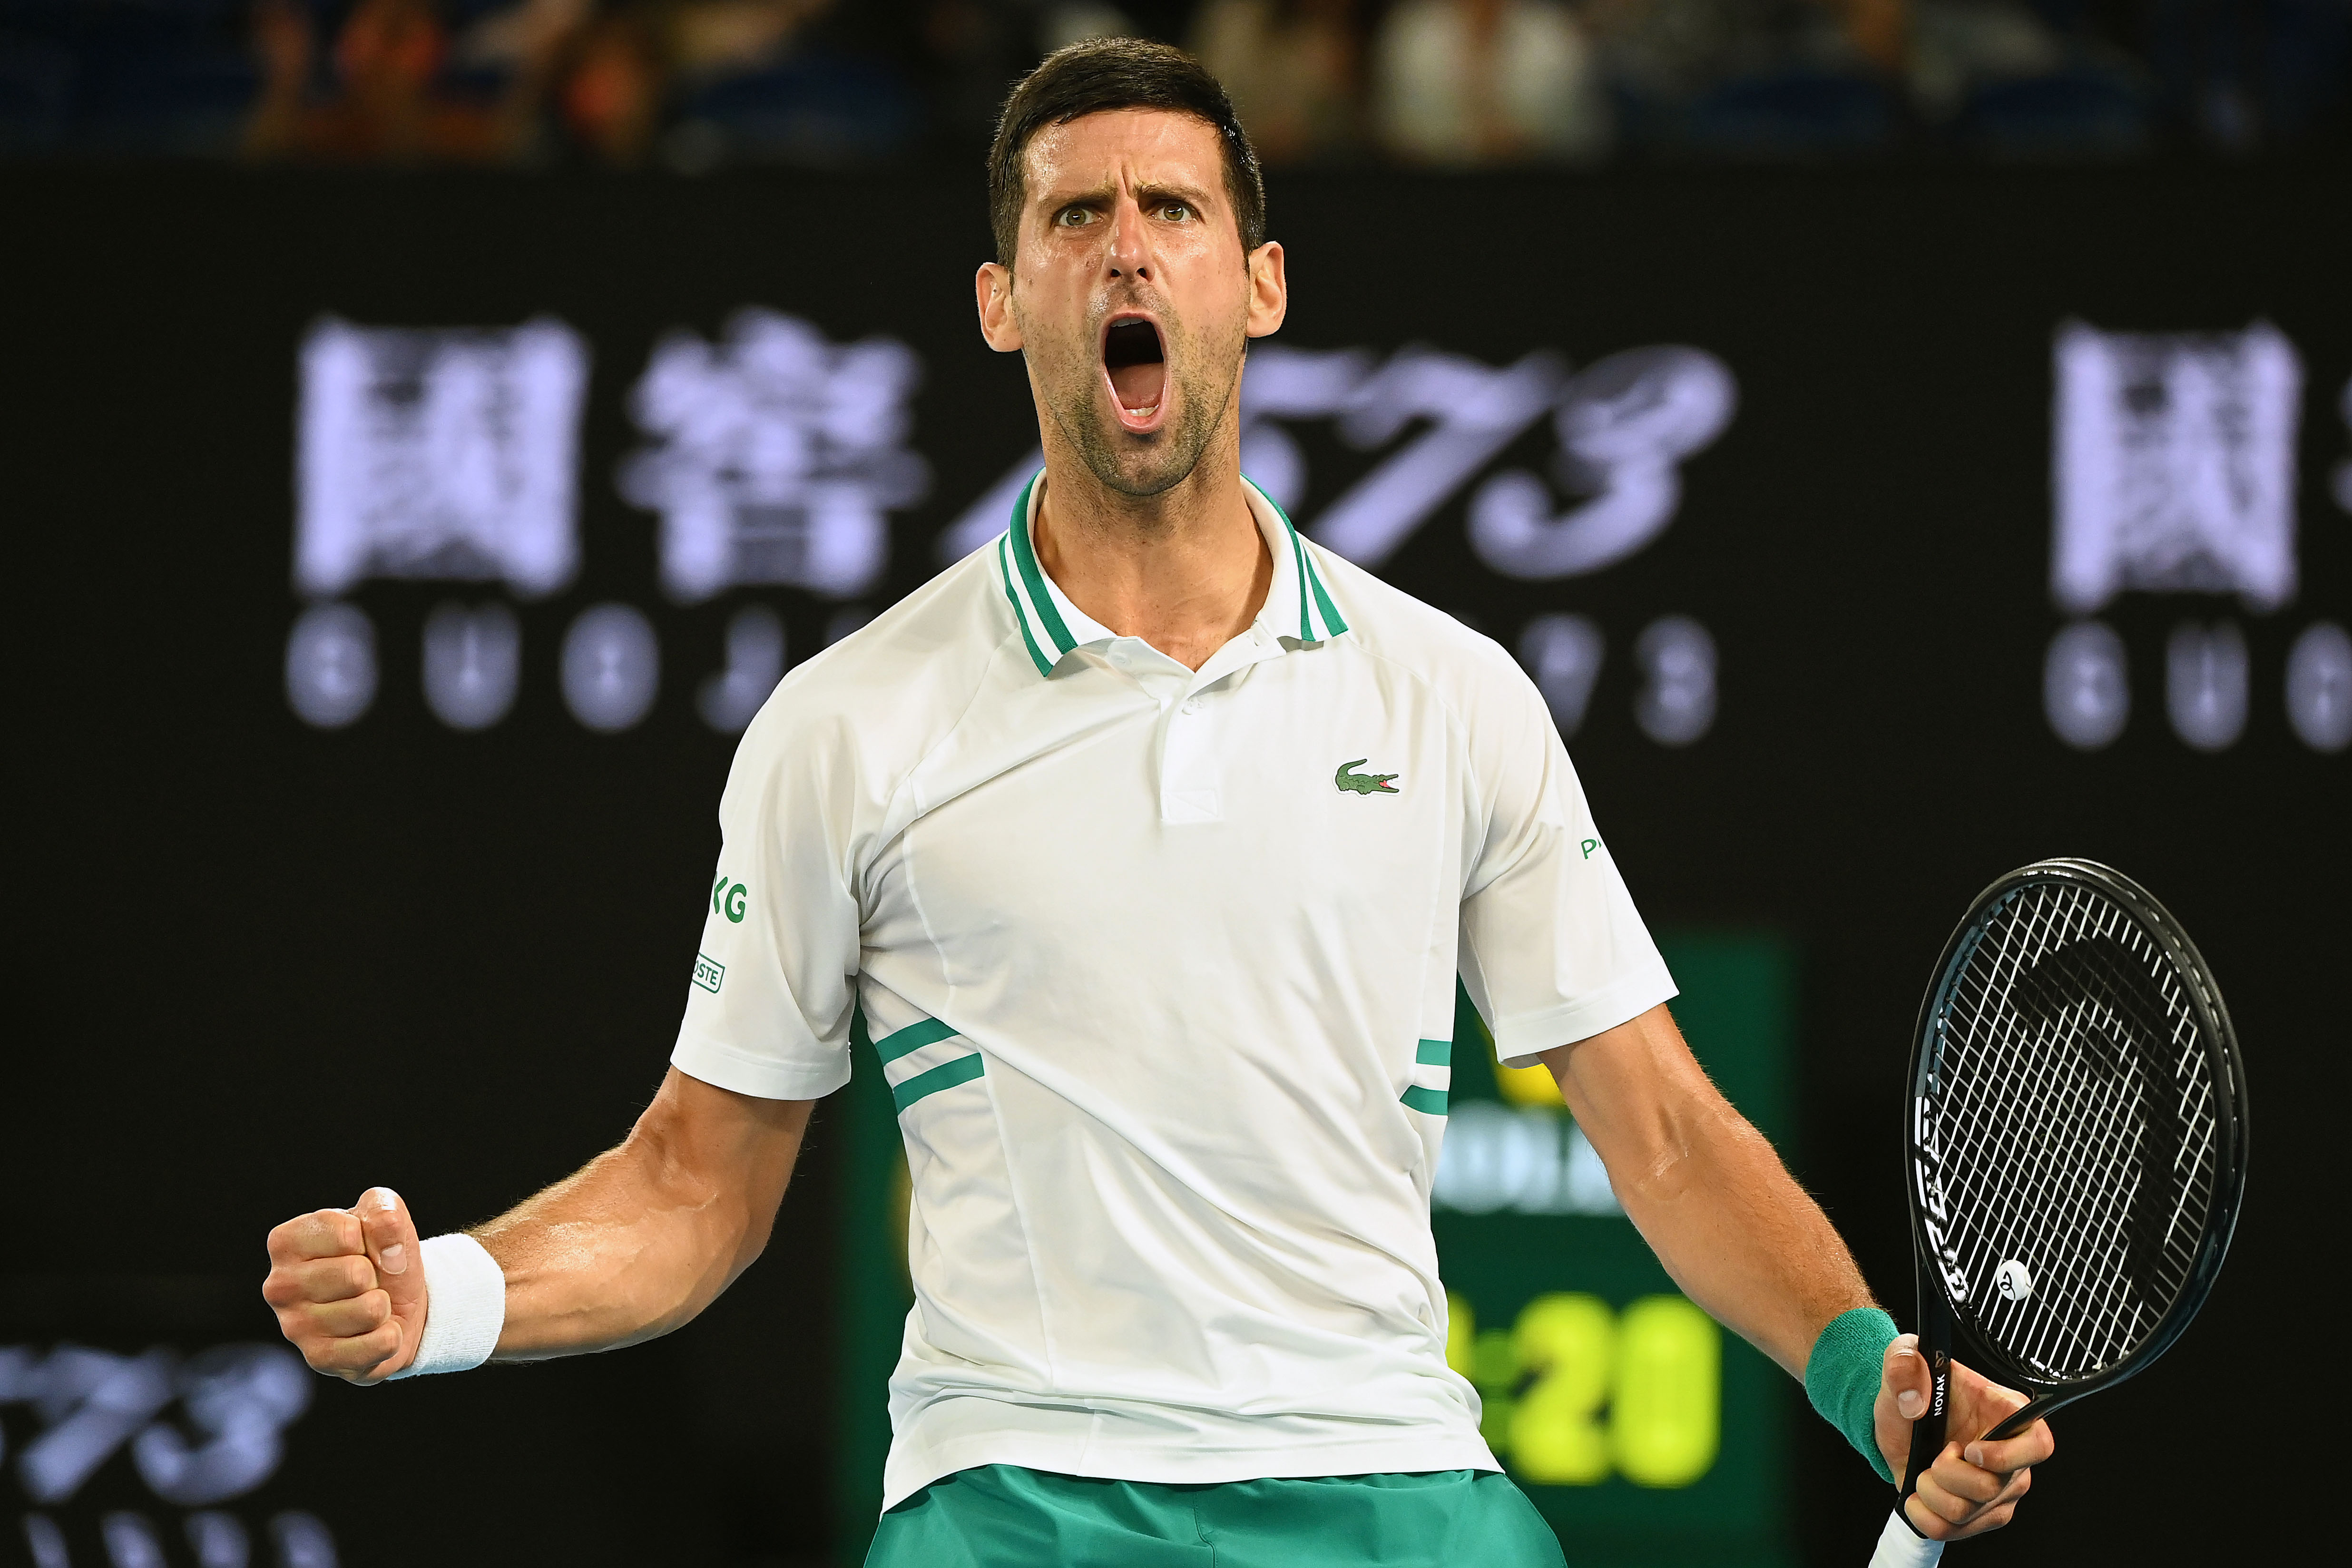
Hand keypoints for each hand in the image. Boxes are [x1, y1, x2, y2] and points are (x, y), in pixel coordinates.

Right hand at [262, 1187, 427, 1383]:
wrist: (396, 1303)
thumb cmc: (380, 1254)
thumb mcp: (385, 1217)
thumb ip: (385, 1212)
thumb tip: (389, 1253)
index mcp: (286, 1242)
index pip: (346, 1233)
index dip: (370, 1238)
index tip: (360, 1248)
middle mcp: (279, 1286)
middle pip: (356, 1274)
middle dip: (376, 1275)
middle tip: (366, 1281)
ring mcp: (295, 1327)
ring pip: (370, 1309)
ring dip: (383, 1306)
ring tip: (367, 1304)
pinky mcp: (320, 1359)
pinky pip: (380, 1343)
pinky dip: (390, 1336)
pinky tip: (371, 1331)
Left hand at [1873, 1333, 2054, 1539]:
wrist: (1898, 1426)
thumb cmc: (1912, 1394)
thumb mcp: (1900, 1361)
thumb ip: (1904, 1362)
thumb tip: (1914, 1401)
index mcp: (2008, 1415)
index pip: (2039, 1445)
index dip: (2006, 1456)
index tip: (1969, 1449)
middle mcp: (2014, 1459)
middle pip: (1992, 1486)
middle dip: (1947, 1472)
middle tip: (1936, 1453)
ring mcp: (2000, 1493)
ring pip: (1967, 1511)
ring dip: (1931, 1491)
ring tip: (1926, 1469)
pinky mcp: (1979, 1517)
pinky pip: (1951, 1531)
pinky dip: (1923, 1514)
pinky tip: (1919, 1493)